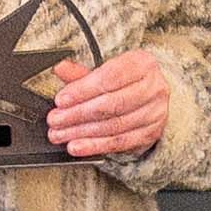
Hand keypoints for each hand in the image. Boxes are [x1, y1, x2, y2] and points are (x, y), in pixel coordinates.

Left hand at [44, 51, 171, 163]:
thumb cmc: (126, 81)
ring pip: (114, 125)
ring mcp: (154, 113)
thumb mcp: (105, 71)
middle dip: (78, 113)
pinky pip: (119, 142)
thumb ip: (82, 73)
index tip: (61, 100)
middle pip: (112, 104)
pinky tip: (78, 146)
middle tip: (56, 119)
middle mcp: (153, 88)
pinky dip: (95, 146)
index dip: (82, 90)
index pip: (109, 77)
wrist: (150, 98)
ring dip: (82, 132)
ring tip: (61, 134)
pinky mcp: (150, 134)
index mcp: (143, 64)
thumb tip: (61, 68)